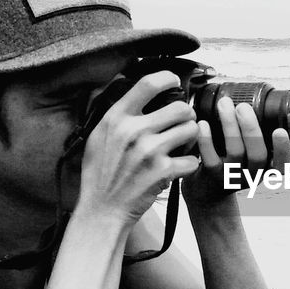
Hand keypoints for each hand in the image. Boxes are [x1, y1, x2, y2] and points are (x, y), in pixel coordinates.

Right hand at [76, 72, 200, 224]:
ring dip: (191, 137)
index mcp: (116, 118)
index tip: (175, 82)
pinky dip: (190, 164)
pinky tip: (178, 167)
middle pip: (180, 107)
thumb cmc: (100, 174)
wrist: (103, 209)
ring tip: (181, 145)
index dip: (168, 79)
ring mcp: (149, 151)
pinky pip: (192, 159)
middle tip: (182, 123)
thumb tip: (121, 80)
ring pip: (191, 129)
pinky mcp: (163, 171)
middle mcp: (133, 131)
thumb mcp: (97, 137)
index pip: (148, 84)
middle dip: (187, 114)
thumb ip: (113, 112)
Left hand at [182, 98, 289, 207]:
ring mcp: (231, 178)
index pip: (281, 165)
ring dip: (230, 125)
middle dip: (251, 128)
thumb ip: (254, 138)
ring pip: (235, 152)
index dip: (283, 149)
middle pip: (258, 154)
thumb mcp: (249, 157)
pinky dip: (207, 139)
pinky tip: (203, 123)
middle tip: (243, 106)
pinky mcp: (211, 177)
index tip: (279, 131)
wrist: (207, 191)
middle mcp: (251, 176)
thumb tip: (253, 99)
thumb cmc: (231, 163)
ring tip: (224, 104)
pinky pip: (210, 158)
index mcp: (265, 170)